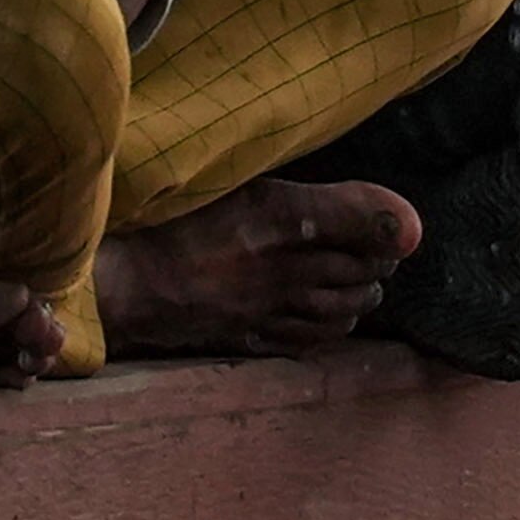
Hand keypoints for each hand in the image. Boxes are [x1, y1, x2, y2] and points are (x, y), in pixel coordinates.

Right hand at [91, 178, 421, 359]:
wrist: (121, 281)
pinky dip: (335, 324)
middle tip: (373, 244)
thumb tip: (379, 204)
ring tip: (356, 276)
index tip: (399, 221)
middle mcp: (286, 266)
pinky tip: (330, 310)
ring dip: (362, 291)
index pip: (370, 219)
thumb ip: (301, 189)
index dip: (393, 220)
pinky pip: (317, 338)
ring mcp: (272, 308)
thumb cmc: (173, 219)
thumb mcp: (237, 181)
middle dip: (379, 257)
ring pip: (349, 307)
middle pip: (368, 269)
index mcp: (281, 214)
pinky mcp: (255, 337)